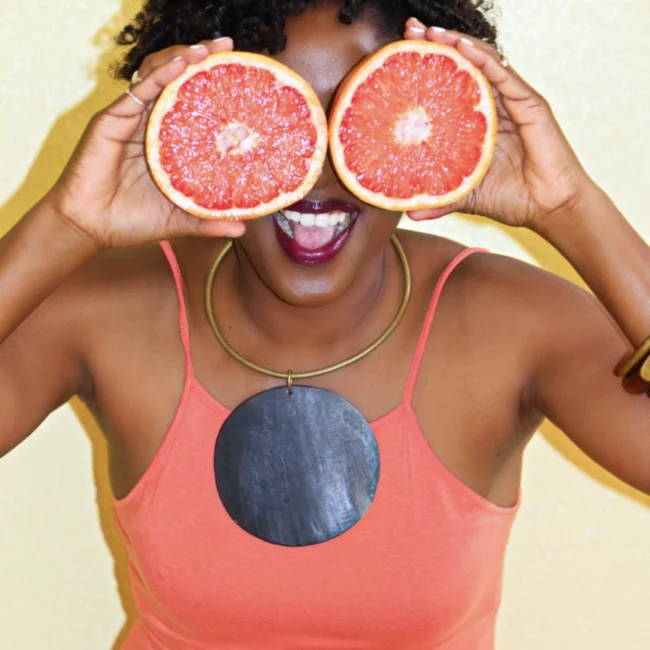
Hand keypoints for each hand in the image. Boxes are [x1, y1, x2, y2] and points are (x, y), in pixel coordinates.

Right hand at [49, 37, 244, 250]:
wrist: (90, 228)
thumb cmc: (132, 222)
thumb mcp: (179, 220)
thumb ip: (209, 221)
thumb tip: (243, 228)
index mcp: (168, 145)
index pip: (194, 106)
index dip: (213, 88)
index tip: (241, 75)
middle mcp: (151, 127)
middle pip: (177, 83)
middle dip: (201, 61)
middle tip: (227, 48)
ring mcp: (132, 121)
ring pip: (158, 78)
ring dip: (182, 59)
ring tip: (207, 50)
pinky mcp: (112, 120)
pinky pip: (139, 92)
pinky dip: (160, 75)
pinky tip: (181, 63)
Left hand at [403, 18, 594, 228]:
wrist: (549, 208)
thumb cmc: (512, 199)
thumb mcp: (466, 196)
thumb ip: (439, 199)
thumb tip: (409, 212)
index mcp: (478, 123)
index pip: (449, 87)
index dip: (427, 69)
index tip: (399, 56)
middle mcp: (494, 107)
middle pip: (463, 67)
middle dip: (436, 46)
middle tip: (408, 31)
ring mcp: (513, 102)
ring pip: (482, 63)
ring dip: (455, 43)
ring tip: (428, 31)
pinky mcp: (530, 103)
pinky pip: (503, 75)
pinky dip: (481, 58)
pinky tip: (460, 46)